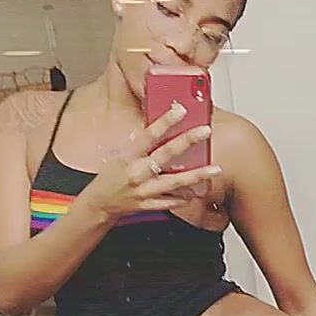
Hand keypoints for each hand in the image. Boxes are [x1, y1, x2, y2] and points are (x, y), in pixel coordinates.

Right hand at [85, 103, 220, 222]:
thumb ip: (142, 144)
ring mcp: (144, 190)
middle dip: (187, 141)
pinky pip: (170, 202)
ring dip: (196, 175)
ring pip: (174, 182)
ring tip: (214, 169)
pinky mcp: (148, 205)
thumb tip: (163, 128)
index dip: (166, 121)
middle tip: (205, 131)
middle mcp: (137, 172)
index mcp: (129, 155)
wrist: (100, 202)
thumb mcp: (122, 154)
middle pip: (166, 154)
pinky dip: (183, 197)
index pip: (149, 134)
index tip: (181, 110)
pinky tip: (197, 192)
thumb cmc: (112, 175)